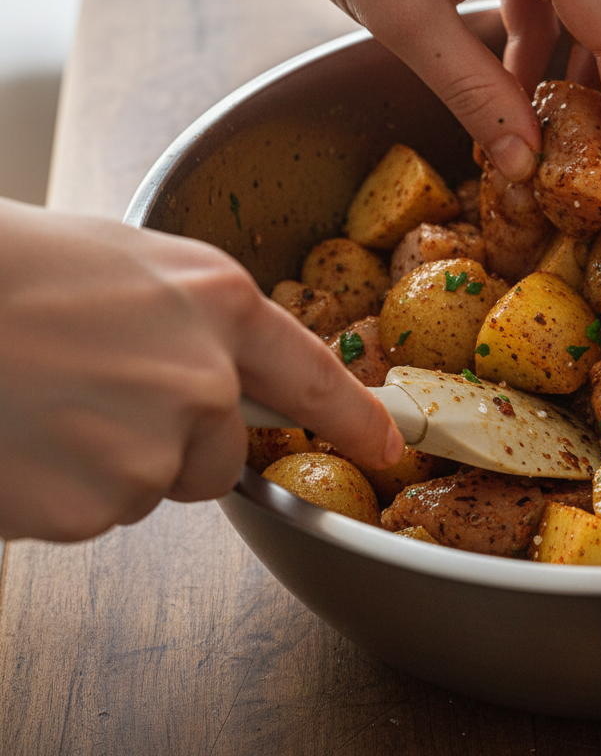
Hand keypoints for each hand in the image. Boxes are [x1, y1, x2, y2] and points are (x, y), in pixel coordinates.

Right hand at [0, 200, 402, 540]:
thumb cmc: (16, 269)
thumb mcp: (133, 264)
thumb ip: (200, 318)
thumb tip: (225, 365)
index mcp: (220, 305)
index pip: (313, 376)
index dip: (354, 415)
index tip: (387, 441)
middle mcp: (205, 379)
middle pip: (220, 453)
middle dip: (174, 442)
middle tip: (96, 395)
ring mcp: (153, 447)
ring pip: (153, 484)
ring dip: (109, 462)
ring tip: (46, 403)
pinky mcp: (94, 505)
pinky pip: (95, 513)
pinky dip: (62, 489)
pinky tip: (25, 438)